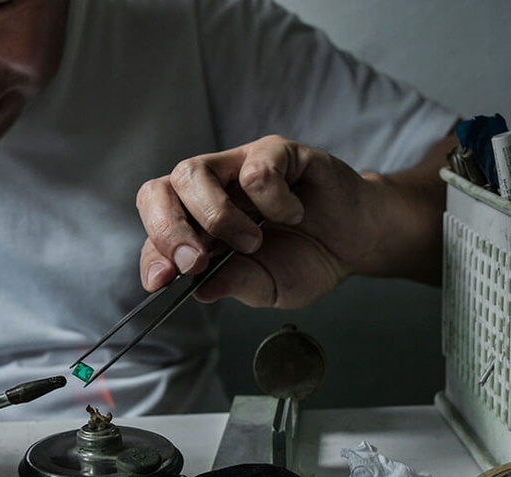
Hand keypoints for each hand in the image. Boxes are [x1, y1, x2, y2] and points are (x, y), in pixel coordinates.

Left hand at [136, 135, 391, 308]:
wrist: (356, 241)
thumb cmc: (306, 258)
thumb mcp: (268, 286)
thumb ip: (236, 285)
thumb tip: (202, 290)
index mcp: (197, 226)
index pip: (156, 233)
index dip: (153, 255)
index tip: (161, 281)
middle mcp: (209, 191)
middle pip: (158, 191)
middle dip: (169, 230)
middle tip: (196, 262)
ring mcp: (237, 167)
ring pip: (193, 172)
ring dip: (217, 216)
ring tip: (253, 242)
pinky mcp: (274, 152)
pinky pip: (254, 170)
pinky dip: (272, 201)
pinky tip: (294, 213)